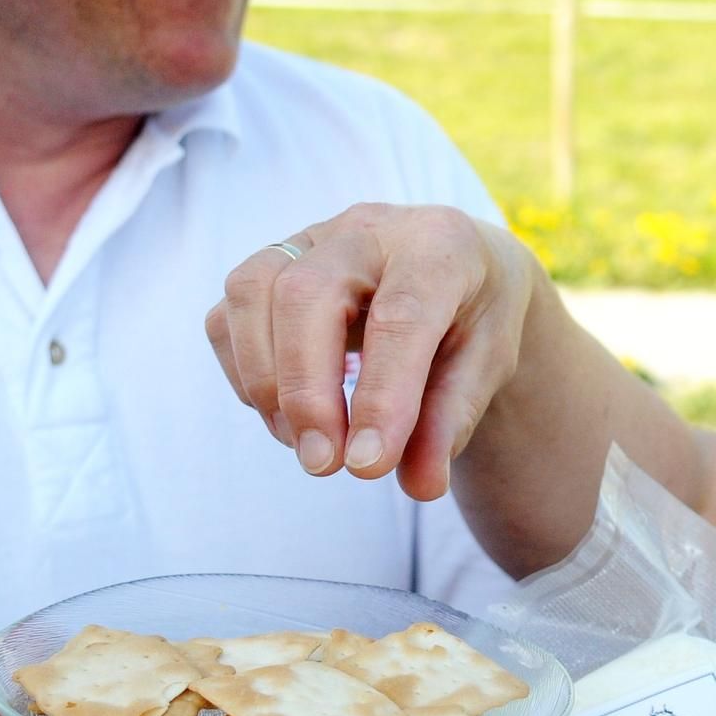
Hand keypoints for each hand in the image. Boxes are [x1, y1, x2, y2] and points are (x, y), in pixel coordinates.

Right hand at [206, 205, 540, 501]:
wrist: (458, 270)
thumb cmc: (473, 317)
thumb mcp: (486, 366)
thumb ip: (451, 422)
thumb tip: (420, 486)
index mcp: (438, 245)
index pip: (400, 316)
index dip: (381, 395)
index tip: (368, 464)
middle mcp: (366, 229)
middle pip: (305, 293)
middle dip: (305, 390)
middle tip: (324, 465)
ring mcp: (309, 239)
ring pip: (252, 292)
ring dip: (267, 383)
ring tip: (307, 445)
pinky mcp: (269, 265)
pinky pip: (229, 316)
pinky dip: (246, 375)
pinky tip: (286, 416)